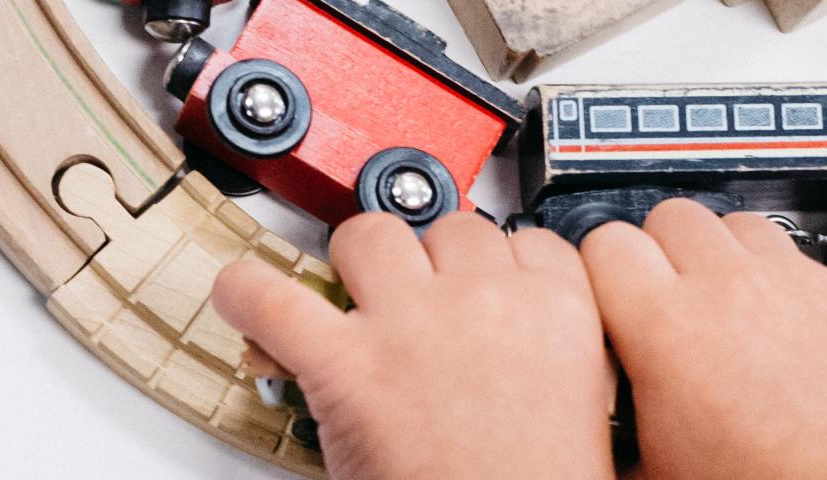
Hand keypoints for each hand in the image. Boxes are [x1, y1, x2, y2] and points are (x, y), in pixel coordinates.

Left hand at [212, 213, 615, 478]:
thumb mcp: (579, 403)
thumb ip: (545, 350)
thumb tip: (509, 342)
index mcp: (558, 312)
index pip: (526, 241)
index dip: (496, 262)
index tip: (481, 282)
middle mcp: (486, 301)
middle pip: (448, 227)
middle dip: (428, 262)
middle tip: (416, 305)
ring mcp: (411, 324)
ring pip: (368, 234)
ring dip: (353, 263)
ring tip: (349, 301)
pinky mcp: (343, 364)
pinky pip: (272, 297)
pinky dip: (247, 295)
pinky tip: (247, 300)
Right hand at [580, 199, 826, 478]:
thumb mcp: (657, 464)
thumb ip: (617, 416)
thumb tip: (593, 416)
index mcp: (669, 327)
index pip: (605, 241)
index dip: (600, 268)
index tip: (606, 290)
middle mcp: (733, 289)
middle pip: (671, 215)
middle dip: (662, 251)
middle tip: (667, 296)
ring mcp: (795, 283)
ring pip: (740, 224)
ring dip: (726, 257)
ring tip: (728, 306)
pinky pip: (805, 262)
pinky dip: (789, 287)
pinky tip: (787, 332)